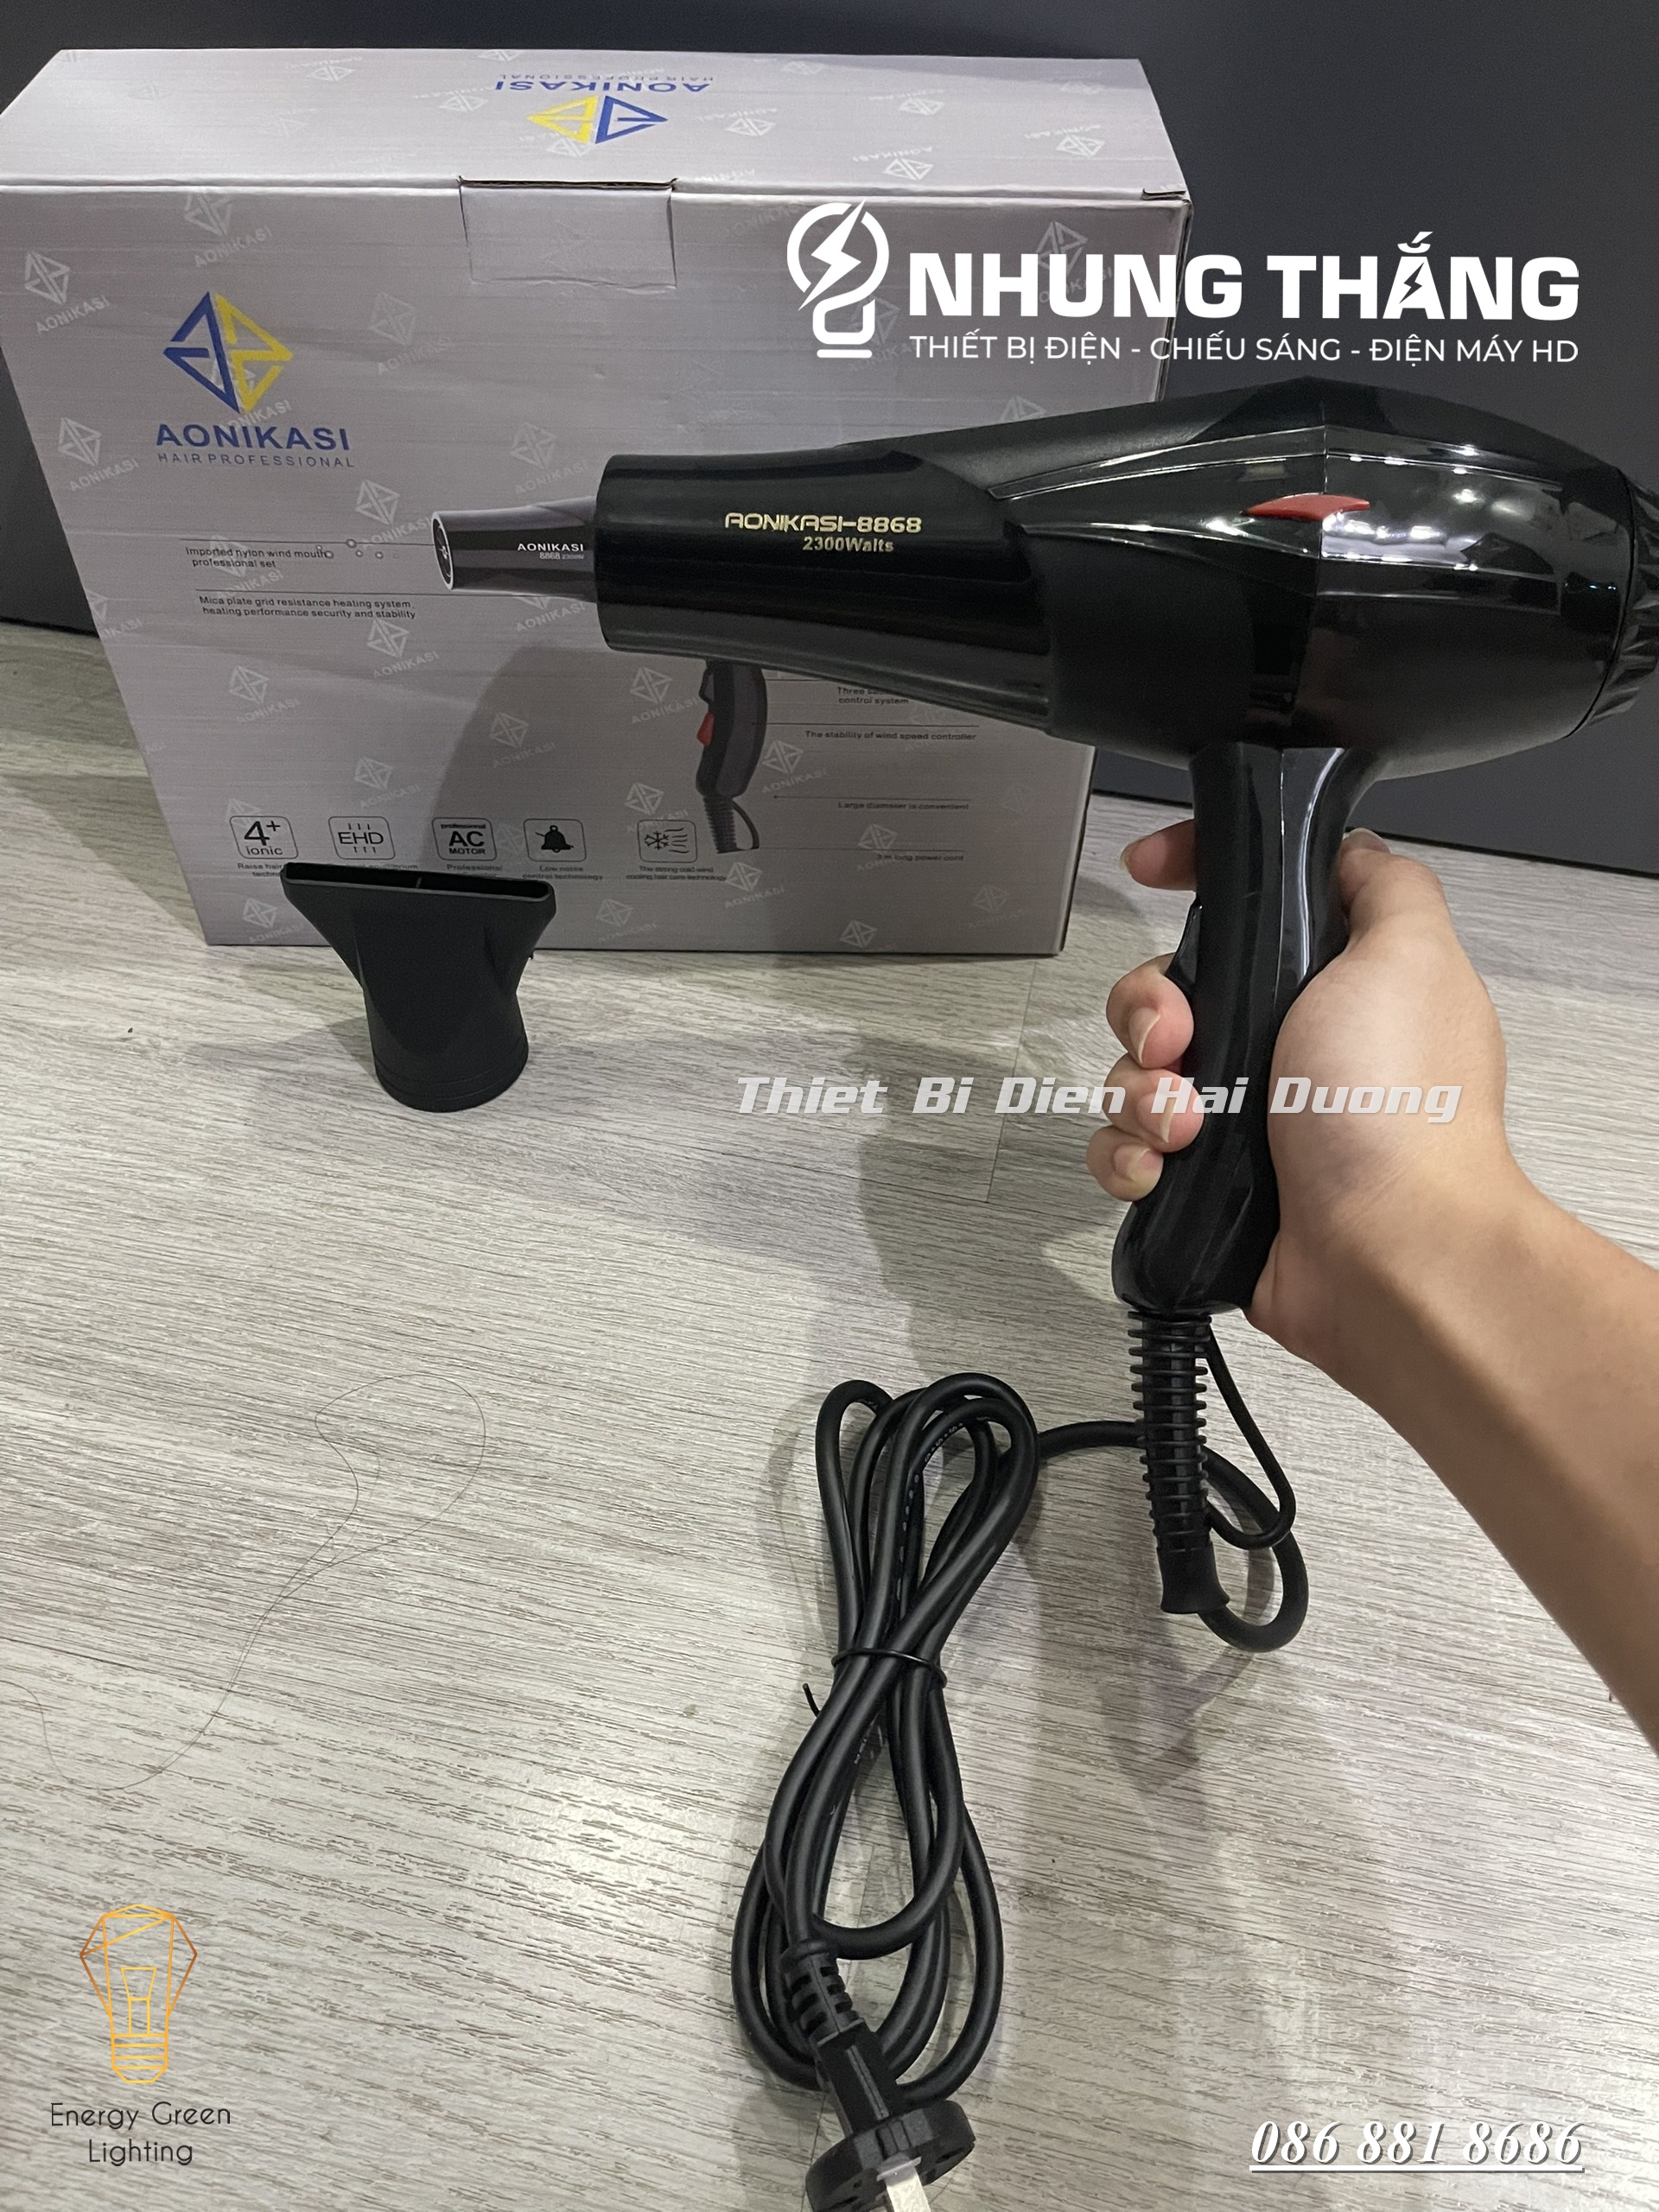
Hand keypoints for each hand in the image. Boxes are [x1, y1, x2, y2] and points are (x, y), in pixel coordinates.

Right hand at [1087, 820, 1530, 1379]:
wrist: (1387, 1252)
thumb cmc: (1402, 1114)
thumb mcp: (1409, 953)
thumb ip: (1382, 883)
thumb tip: (1351, 845)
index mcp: (1330, 984)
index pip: (1244, 905)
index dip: (1190, 873)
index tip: (1151, 867)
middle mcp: (1286, 1049)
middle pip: (1168, 988)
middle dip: (1149, 1008)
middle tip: (1180, 1039)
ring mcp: (1246, 1118)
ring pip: (1136, 1072)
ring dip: (1139, 1091)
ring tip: (1184, 1122)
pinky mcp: (1207, 1183)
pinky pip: (1124, 1147)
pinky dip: (1127, 1154)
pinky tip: (1161, 1165)